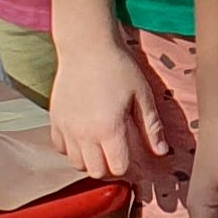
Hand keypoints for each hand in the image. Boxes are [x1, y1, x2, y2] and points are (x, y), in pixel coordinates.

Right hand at [47, 32, 171, 186]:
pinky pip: (60, 147)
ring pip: (76, 163)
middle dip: (109, 168)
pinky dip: (71, 148)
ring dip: (89, 160)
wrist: (86, 46)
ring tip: (100, 146)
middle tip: (117, 154)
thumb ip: (151, 126)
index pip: (118, 168)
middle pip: (95, 172)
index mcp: (109, 129)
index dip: (128, 167)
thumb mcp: (142, 95)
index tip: (132, 157)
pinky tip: (82, 136)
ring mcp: (67, 127)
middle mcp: (85, 134)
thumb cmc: (118, 67)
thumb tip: (162, 152)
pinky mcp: (55, 119)